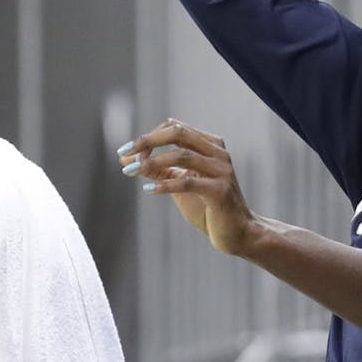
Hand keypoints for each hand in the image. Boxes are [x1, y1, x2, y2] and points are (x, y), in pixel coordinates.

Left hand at [118, 119, 256, 255]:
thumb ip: (157, 170)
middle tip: (124, 153)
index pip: (175, 127)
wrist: (237, 233)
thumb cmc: (207, 208)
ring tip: (130, 172)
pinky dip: (165, 185)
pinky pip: (187, 182)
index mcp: (210, 145)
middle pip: (178, 133)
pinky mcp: (220, 191)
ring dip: (152, 162)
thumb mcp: (178, 183)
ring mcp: (221, 171)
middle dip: (147, 140)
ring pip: (182, 155)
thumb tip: (125, 160)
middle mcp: (218, 153)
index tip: (127, 152)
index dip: (149, 137)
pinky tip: (148, 189)